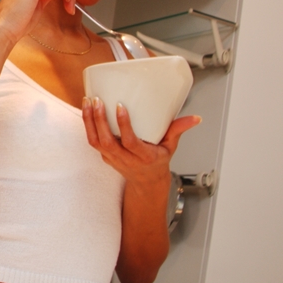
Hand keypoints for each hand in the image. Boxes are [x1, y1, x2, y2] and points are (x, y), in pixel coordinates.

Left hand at [82, 96, 200, 186]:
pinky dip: (87, 125)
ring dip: (89, 120)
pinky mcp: (104, 155)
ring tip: (88, 101)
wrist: (146, 182)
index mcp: (144, 157)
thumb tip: (195, 118)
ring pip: (95, 141)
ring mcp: (112, 158)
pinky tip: (86, 109)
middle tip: (97, 100)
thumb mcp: (171, 147)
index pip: (130, 142)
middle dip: (99, 120)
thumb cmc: (158, 161)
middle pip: (107, 141)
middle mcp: (125, 159)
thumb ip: (178, 130)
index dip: (123, 125)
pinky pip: (92, 140)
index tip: (120, 106)